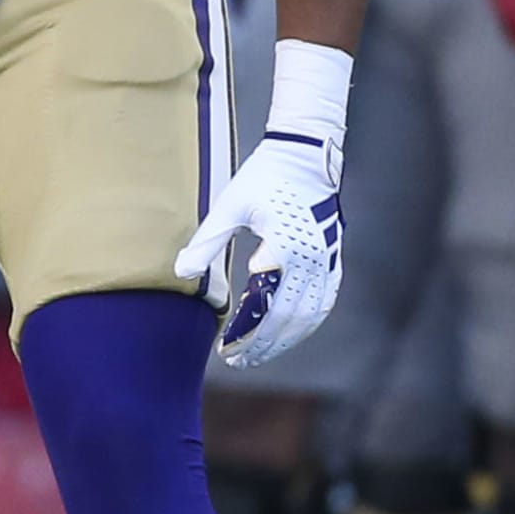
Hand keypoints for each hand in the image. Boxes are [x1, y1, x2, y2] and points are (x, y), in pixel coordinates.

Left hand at [175, 130, 343, 364]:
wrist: (304, 152)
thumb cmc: (264, 176)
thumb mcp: (229, 207)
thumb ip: (207, 242)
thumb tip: (181, 271)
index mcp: (285, 249)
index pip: (267, 308)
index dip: (249, 334)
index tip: (228, 350)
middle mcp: (311, 260)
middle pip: (291, 318)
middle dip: (266, 345)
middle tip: (240, 361)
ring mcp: (326, 259)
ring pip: (312, 314)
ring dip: (288, 338)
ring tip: (263, 352)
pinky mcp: (332, 256)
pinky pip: (324, 299)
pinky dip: (308, 320)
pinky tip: (292, 330)